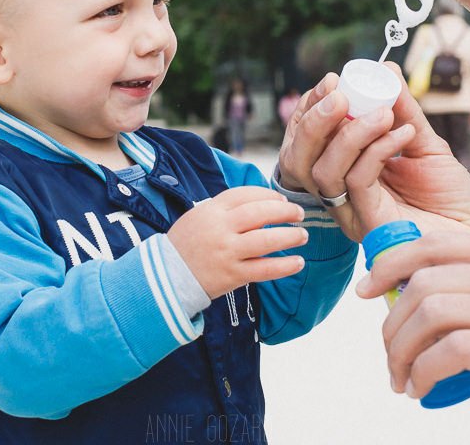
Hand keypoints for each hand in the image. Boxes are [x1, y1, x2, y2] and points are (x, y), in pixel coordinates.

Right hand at [167, 186, 308, 298]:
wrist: (166, 275)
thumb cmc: (187, 242)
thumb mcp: (200, 215)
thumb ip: (226, 207)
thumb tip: (262, 201)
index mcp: (212, 210)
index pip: (246, 195)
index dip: (268, 195)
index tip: (282, 200)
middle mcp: (221, 229)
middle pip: (260, 214)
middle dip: (285, 212)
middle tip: (299, 214)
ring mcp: (227, 252)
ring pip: (266, 240)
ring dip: (290, 236)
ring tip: (303, 235)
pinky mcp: (232, 275)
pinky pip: (264, 269)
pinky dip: (284, 266)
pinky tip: (298, 263)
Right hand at [278, 67, 469, 239]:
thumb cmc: (452, 196)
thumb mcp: (424, 142)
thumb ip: (404, 110)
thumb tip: (388, 71)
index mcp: (350, 172)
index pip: (316, 140)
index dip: (315, 110)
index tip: (334, 80)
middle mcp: (345, 193)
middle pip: (307, 156)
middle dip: (319, 120)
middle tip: (344, 91)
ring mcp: (354, 210)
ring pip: (327, 169)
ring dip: (351, 133)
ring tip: (385, 113)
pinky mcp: (369, 222)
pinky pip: (358, 180)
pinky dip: (377, 150)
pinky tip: (404, 134)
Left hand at [358, 231, 469, 434]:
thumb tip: (430, 303)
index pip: (435, 243)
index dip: (389, 263)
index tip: (366, 289)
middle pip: (424, 281)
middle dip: (391, 322)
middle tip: (388, 356)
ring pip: (432, 312)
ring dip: (403, 351)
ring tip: (403, 380)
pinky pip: (455, 351)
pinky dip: (427, 372)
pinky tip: (425, 390)